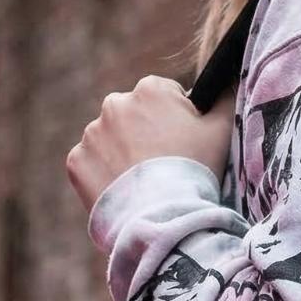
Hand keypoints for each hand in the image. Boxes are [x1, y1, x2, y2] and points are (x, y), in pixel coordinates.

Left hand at [66, 75, 235, 214]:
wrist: (162, 217)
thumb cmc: (196, 170)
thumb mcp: (223, 129)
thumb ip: (224, 98)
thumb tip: (224, 83)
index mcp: (150, 89)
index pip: (165, 97)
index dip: (178, 121)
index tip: (184, 145)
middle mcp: (114, 103)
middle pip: (134, 116)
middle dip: (146, 134)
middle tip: (164, 166)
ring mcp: (92, 133)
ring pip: (111, 140)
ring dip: (124, 154)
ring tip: (145, 183)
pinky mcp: (76, 161)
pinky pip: (92, 164)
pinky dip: (104, 175)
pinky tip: (125, 191)